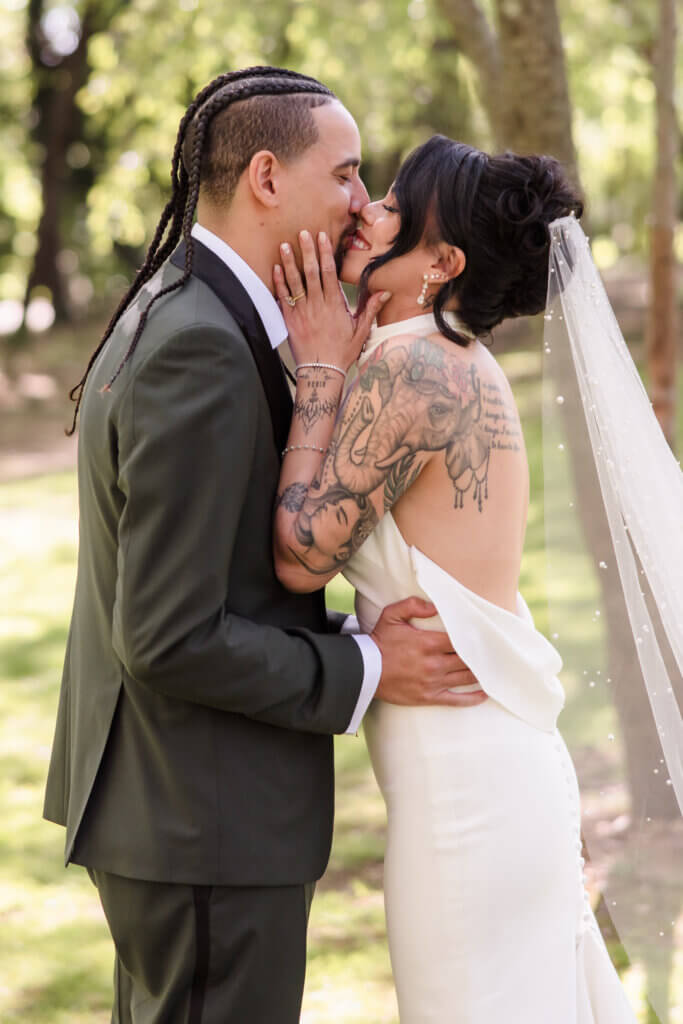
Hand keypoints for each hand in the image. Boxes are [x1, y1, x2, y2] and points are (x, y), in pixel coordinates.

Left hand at [273, 229, 390, 370]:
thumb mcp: (361, 331)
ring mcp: (302, 312)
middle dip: (307, 251)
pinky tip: (275, 269)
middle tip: (302, 232)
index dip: (325, 253)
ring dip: (289, 262)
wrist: (322, 372)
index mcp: (335, 305)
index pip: (329, 273)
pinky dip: (279, 283)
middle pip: (311, 272)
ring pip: (295, 282)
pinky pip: (283, 298)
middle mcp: (318, 305)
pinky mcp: (290, 320)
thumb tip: (386, 292)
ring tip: (284, 245)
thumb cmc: (342, 352)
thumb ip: (371, 309)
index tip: (322, 237)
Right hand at [371, 597, 486, 706]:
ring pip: (466, 678)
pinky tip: (484, 694)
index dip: (476, 637)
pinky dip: (472, 698)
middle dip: (484, 655)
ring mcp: (433, 682)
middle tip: (498, 652)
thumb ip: (413, 605)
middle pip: (468, 659)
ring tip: (495, 669)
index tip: (488, 635)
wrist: (364, 670)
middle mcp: (434, 664)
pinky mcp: (428, 697)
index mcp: (428, 643)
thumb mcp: (391, 615)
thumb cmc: (379, 641)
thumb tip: (436, 606)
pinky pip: (456, 700)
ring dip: (482, 674)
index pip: (461, 640)